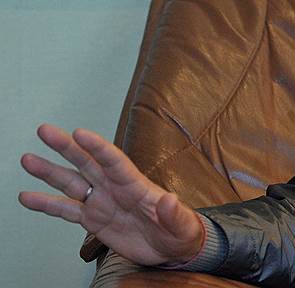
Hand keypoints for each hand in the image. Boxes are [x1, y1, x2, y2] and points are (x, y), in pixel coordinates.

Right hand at [19, 124, 203, 265]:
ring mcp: (102, 202)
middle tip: (45, 131)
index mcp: (136, 185)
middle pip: (87, 163)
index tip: (79, 133)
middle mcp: (115, 189)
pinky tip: (27, 196)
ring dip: (50, 172)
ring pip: (71, 182)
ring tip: (28, 159)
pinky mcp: (93, 219)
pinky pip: (66, 209)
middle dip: (67, 147)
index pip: (115, 162)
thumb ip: (174, 214)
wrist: (171, 248)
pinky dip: (46, 203)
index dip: (97, 147)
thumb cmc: (180, 232)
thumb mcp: (182, 225)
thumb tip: (170, 200)